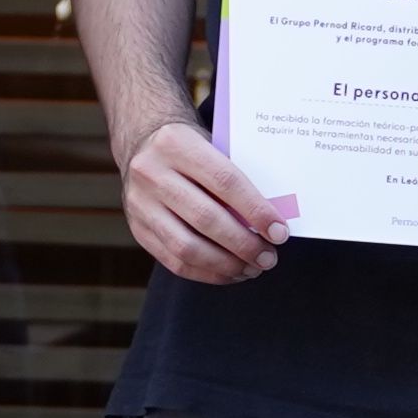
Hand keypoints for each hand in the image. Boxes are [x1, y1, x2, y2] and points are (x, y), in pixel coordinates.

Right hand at [117, 116, 292, 286]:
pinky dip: (206, 273)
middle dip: (244, 245)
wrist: (141, 145)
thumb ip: (234, 178)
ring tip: (251, 269)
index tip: (279, 232)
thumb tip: (270, 221)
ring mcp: (140, 204)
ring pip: (187, 247)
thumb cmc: (190, 149)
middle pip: (206, 218)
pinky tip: (229, 273)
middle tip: (269, 258)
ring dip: (226, 264)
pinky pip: (174, 261)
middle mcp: (152, 173)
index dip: (255, 211)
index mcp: (177, 144)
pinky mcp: (137, 229)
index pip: (224, 182)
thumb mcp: (210, 146)